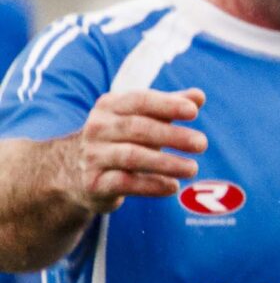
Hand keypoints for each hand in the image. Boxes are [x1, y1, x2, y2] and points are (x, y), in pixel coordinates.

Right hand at [63, 88, 206, 210]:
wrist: (74, 172)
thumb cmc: (120, 138)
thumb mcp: (141, 119)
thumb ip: (169, 107)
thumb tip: (199, 95)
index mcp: (110, 106)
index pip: (139, 100)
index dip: (167, 104)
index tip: (194, 111)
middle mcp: (97, 128)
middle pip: (138, 128)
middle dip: (172, 135)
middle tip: (202, 143)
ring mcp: (92, 155)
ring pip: (131, 156)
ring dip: (166, 163)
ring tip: (193, 169)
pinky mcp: (93, 183)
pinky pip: (124, 183)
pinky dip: (151, 185)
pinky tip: (172, 187)